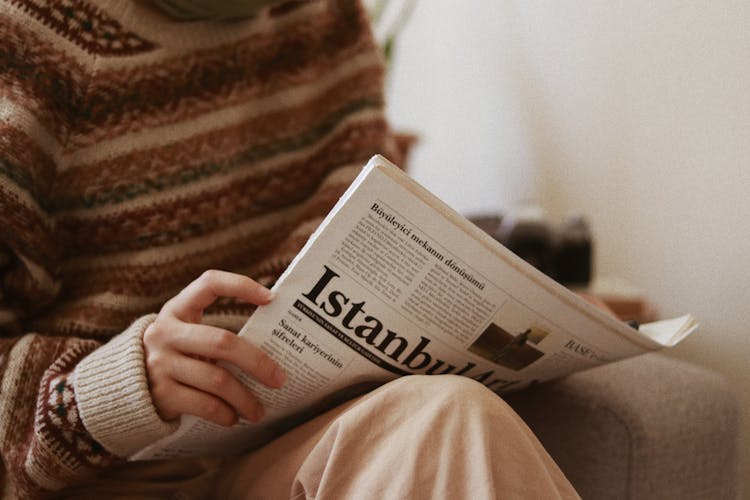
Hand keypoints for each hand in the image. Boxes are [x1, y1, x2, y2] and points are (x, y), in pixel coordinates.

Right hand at [143, 270, 285, 426]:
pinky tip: (234, 418)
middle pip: (223, 342)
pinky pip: (204, 405)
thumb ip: (215, 336)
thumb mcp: (185, 335)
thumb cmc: (173, 357)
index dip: (240, 286)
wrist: (122, 388)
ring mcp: (161, 363)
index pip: (209, 283)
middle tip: (279, 379)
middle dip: (258, 363)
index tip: (271, 299)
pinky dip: (225, 414)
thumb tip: (273, 353)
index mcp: (176, 309)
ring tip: (259, 411)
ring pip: (218, 380)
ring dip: (245, 399)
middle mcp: (165, 332)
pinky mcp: (161, 393)